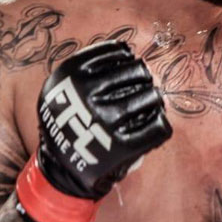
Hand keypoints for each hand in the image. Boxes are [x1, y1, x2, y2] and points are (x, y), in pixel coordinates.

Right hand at [16, 40, 171, 221]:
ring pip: (151, 97)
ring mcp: (104, 121)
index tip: (126, 66)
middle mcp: (86, 96)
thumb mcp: (64, 87)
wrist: (60, 170)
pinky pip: (158, 127)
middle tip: (142, 86)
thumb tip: (137, 59)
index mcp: (70, 74)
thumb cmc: (70, 121)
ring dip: (155, 100)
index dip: (127, 58)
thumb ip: (92, 68)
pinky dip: (161, 124)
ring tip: (150, 104)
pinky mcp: (121, 147)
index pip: (117, 51)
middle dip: (143, 78)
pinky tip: (154, 123)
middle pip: (138, 71)